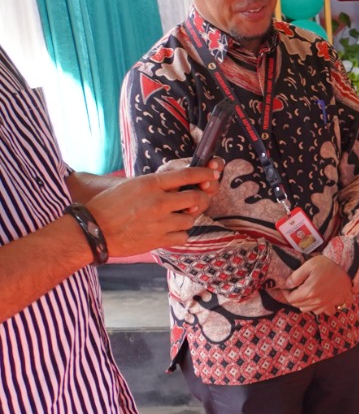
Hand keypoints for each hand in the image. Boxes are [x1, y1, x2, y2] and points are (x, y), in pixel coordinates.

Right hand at [85, 163, 219, 256]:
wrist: (92, 230)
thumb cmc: (107, 206)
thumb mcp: (130, 186)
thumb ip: (155, 185)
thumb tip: (179, 184)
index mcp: (150, 183)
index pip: (187, 175)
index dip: (204, 174)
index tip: (212, 174)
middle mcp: (159, 201)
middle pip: (197, 198)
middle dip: (202, 199)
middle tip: (199, 200)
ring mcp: (161, 222)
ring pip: (191, 219)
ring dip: (187, 217)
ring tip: (174, 217)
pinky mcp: (159, 239)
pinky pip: (183, 236)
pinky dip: (180, 233)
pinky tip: (169, 230)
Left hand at [283, 254, 354, 314]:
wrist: (348, 267)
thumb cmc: (328, 265)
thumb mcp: (308, 265)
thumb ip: (295, 276)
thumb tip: (287, 285)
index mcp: (309, 292)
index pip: (291, 299)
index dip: (287, 293)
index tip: (287, 288)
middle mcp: (317, 301)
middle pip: (300, 306)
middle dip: (296, 299)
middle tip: (298, 289)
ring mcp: (327, 304)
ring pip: (311, 310)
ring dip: (307, 304)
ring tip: (308, 295)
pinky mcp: (335, 303)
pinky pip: (325, 311)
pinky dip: (320, 307)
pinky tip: (320, 299)